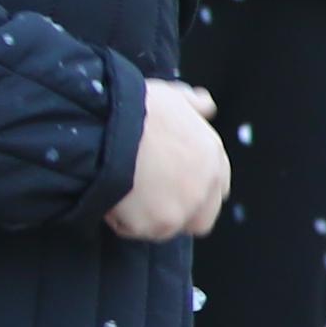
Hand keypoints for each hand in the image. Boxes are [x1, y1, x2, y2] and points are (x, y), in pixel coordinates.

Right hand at [109, 81, 231, 240]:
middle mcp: (204, 187)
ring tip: (125, 194)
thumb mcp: (172, 96)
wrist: (108, 127)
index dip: (196, 188)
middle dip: (180, 214)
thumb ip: (193, 104)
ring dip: (148, 218)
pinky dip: (121, 220)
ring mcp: (180, 209)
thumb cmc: (138, 108)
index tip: (174, 185)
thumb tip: (206, 105)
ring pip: (166, 228)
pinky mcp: (153, 224)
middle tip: (151, 201)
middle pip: (201, 219)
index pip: (218, 188)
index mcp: (213, 157)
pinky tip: (110, 197)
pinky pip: (134, 230)